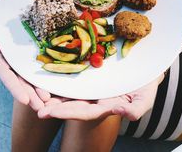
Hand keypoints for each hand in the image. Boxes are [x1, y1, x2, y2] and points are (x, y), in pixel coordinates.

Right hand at [0, 29, 50, 110]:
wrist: (15, 22)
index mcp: (3, 65)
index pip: (10, 79)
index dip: (17, 89)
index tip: (25, 100)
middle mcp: (16, 68)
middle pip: (24, 84)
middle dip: (32, 97)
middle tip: (41, 108)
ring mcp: (28, 66)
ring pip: (35, 80)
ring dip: (41, 92)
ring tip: (49, 102)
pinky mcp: (38, 61)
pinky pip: (44, 70)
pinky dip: (49, 80)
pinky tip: (56, 88)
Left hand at [37, 74, 163, 120]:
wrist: (145, 66)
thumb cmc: (146, 84)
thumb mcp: (145, 98)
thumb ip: (136, 110)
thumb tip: (121, 114)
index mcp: (104, 106)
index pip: (83, 112)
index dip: (66, 112)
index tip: (48, 112)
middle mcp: (94, 97)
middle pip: (71, 103)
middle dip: (53, 106)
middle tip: (36, 108)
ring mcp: (90, 85)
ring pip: (68, 90)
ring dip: (52, 93)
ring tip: (35, 94)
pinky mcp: (88, 72)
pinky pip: (72, 74)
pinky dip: (59, 76)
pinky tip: (46, 75)